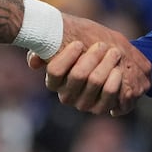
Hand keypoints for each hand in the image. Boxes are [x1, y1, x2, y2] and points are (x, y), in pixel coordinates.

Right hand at [29, 28, 147, 115]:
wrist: (110, 60)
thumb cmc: (84, 49)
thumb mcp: (67, 43)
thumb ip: (48, 48)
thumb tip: (33, 62)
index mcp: (54, 81)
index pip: (54, 71)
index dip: (67, 56)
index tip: (79, 43)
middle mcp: (66, 96)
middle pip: (78, 75)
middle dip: (92, 56)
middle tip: (102, 45)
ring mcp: (83, 104)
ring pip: (95, 82)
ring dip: (106, 64)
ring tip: (114, 52)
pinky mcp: (100, 109)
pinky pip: (109, 95)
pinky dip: (115, 80)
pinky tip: (118, 70)